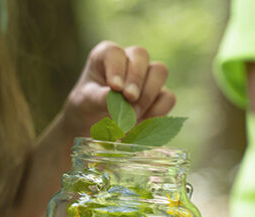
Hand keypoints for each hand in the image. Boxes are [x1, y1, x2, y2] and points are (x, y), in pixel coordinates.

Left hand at [61, 41, 175, 134]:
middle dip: (136, 78)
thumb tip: (116, 97)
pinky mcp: (159, 95)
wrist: (95, 125)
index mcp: (106, 55)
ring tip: (132, 115)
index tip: (115, 88)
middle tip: (129, 99)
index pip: (115, 52)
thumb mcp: (86, 102)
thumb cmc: (87, 107)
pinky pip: (168, 97)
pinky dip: (157, 111)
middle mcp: (129, 60)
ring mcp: (147, 76)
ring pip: (160, 71)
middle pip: (141, 55)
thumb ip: (98, 98)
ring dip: (148, 94)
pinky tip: (142, 123)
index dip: (117, 68)